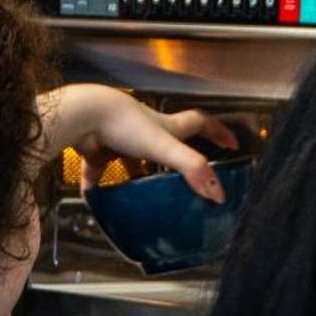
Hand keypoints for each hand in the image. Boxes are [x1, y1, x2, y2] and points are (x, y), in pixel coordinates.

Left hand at [38, 83, 240, 202]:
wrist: (85, 114)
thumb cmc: (125, 124)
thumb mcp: (167, 147)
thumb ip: (193, 169)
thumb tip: (218, 192)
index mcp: (166, 127)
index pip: (199, 124)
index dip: (217, 132)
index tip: (230, 143)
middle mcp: (144, 130)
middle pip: (166, 144)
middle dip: (176, 160)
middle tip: (183, 181)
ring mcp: (119, 137)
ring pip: (132, 159)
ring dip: (137, 176)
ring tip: (142, 198)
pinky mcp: (96, 148)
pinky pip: (97, 170)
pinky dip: (98, 185)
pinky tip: (98, 201)